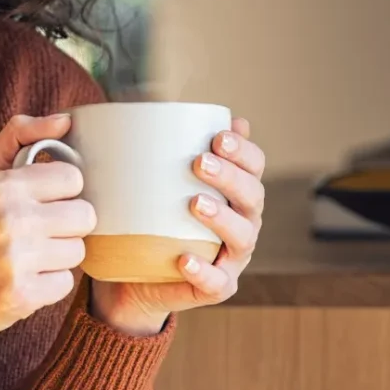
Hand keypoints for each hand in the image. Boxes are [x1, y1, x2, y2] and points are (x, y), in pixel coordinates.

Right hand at [0, 113, 95, 389]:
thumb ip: (19, 136)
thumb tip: (65, 120)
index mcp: (2, 186)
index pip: (73, 178)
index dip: (61, 192)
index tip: (41, 202)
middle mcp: (10, 219)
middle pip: (84, 215)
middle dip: (65, 226)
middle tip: (36, 233)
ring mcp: (17, 259)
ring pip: (78, 251)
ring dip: (57, 257)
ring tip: (27, 258)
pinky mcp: (23, 295)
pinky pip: (66, 284)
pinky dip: (48, 286)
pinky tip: (23, 281)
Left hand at [90, 118, 266, 335]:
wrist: (134, 277)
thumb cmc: (150, 218)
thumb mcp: (154, 182)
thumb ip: (163, 148)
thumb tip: (156, 102)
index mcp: (235, 192)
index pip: (254, 166)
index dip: (244, 151)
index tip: (218, 136)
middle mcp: (242, 223)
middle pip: (252, 197)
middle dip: (230, 177)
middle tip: (199, 163)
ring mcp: (231, 258)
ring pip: (242, 237)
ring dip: (222, 219)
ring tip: (195, 203)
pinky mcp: (215, 287)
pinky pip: (216, 282)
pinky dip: (203, 270)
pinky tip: (185, 258)